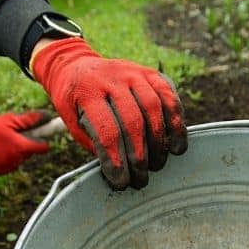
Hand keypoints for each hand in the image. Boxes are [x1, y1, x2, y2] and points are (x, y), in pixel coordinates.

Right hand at [0, 111, 50, 173]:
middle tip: (11, 131)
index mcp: (22, 147)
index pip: (43, 147)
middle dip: (25, 140)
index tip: (40, 130)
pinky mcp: (1, 171)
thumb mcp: (6, 121)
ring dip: (15, 148)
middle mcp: (18, 160)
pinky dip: (6, 155)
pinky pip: (10, 162)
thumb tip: (44, 117)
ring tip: (0, 139)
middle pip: (31, 150)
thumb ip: (28, 120)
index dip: (43, 137)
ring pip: (20, 156)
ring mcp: (10, 167)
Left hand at [31, 37, 186, 189]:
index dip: (116, 160)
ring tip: (158, 164)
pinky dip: (175, 122)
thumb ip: (95, 143)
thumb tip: (120, 171)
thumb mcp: (73, 123)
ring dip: (160, 141)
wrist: (77, 66)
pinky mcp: (150, 73)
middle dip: (139, 156)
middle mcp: (111, 78)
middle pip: (132, 120)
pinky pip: (169, 96)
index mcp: (87, 92)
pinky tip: (175, 144)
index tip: (121, 182)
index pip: (106, 130)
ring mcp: (132, 72)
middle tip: (141, 179)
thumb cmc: (75, 104)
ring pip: (154, 107)